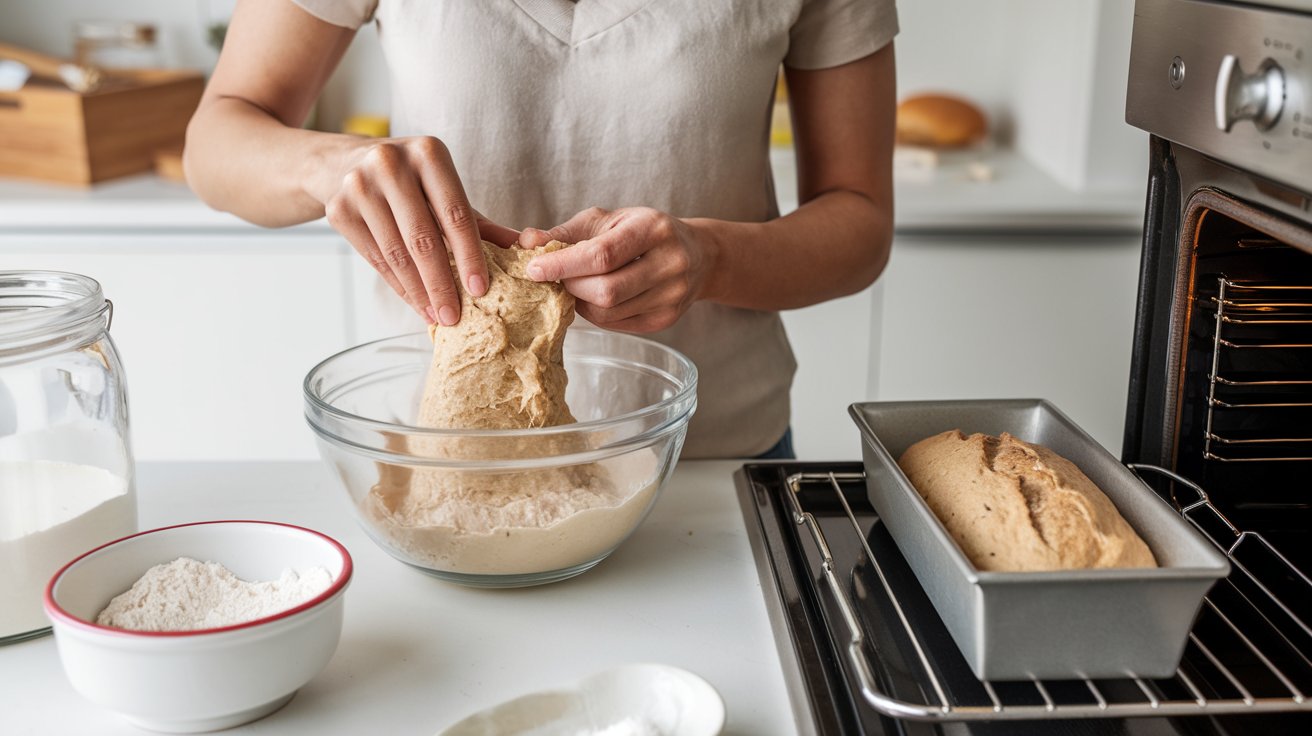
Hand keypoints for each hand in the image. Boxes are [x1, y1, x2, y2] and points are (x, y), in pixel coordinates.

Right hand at [311, 136, 520, 324]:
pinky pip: (375, 259)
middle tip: (455, 317)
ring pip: (396, 253)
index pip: (456, 214)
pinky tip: (415, 303)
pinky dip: (398, 286)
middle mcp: (391, 163)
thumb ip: (482, 222)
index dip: (470, 255)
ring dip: (419, 292)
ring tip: (437, 316)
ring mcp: (359, 185)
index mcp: (429, 153)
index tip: (481, 290)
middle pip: (423, 238)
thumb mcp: (445, 192)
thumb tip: (527, 249)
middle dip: (442, 284)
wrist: (345, 164)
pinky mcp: (338, 209)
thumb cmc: (410, 182)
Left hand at [519, 207, 717, 332]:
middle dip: (571, 286)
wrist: (698, 255)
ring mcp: (671, 296)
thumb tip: (526, 241)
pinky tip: (595, 298)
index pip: (602, 255)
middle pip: (606, 290)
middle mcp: (670, 263)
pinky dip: (596, 313)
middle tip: (555, 278)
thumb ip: (566, 233)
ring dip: (580, 302)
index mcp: (654, 229)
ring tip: (575, 286)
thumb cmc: (642, 232)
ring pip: (609, 313)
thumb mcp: (608, 220)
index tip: (534, 268)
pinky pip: (617, 324)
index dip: (563, 264)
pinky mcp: (666, 320)